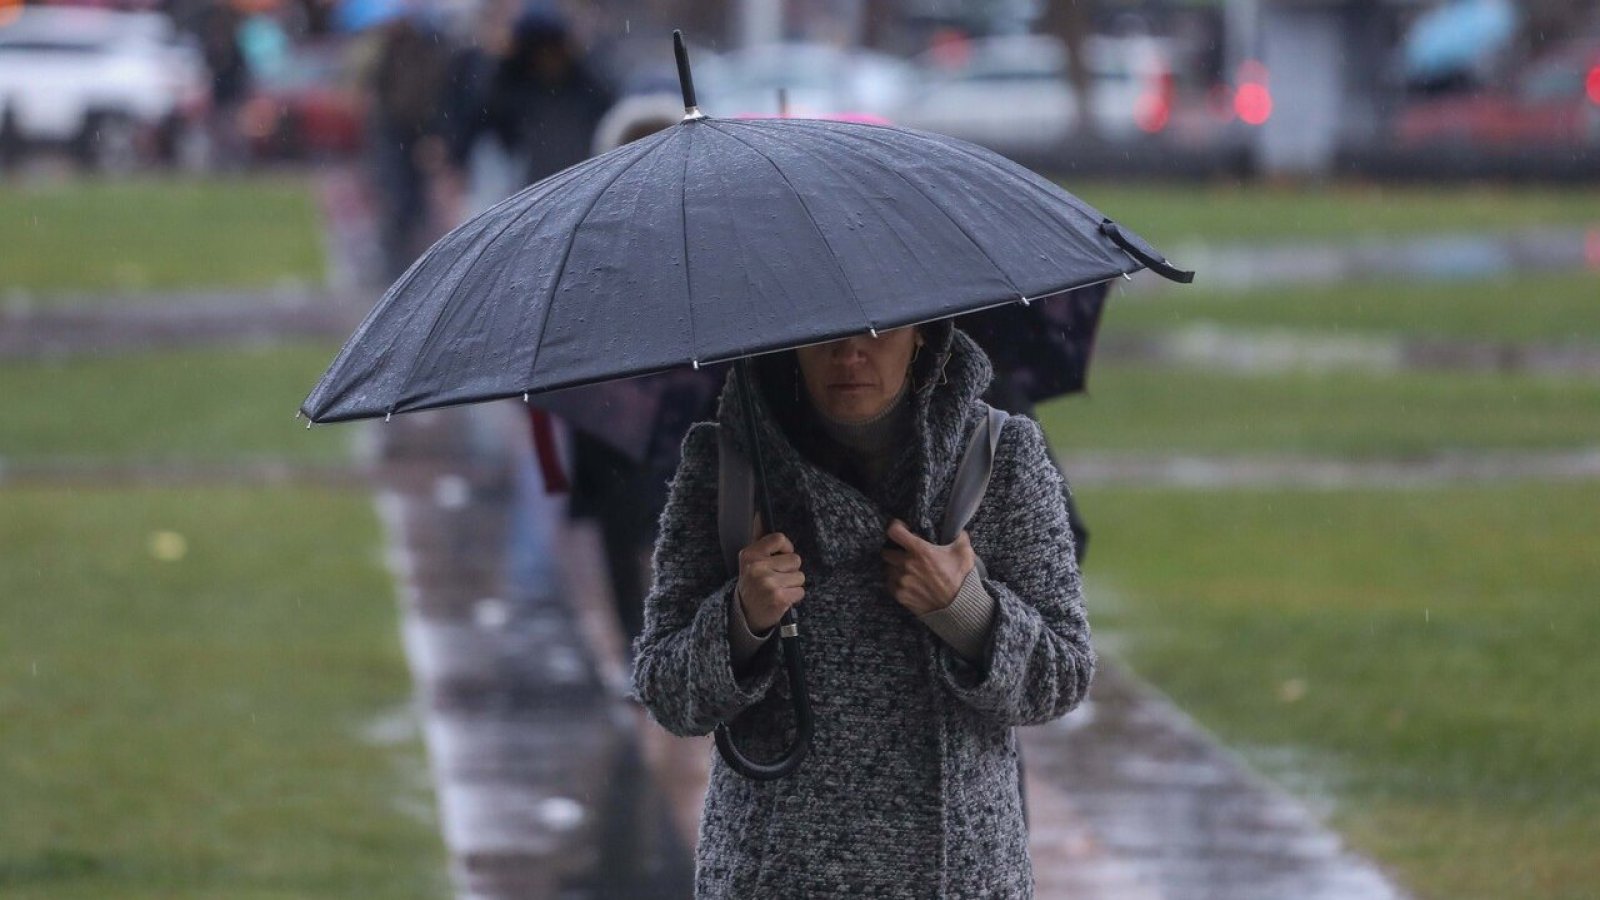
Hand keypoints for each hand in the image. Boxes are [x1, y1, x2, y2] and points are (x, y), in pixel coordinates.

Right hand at [737, 516, 804, 632]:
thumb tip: (760, 513)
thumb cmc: (752, 583)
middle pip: (795, 559)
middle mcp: (757, 567)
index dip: (786, 548)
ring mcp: (767, 583)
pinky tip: (781, 599)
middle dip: (790, 570)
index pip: (779, 538)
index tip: (781, 556)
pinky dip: (794, 597)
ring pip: (800, 576)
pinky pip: (800, 591)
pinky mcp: (778, 598)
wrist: (745, 614)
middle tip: (776, 578)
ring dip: (793, 584)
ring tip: (778, 589)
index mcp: (750, 554)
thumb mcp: (750, 560)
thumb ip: (759, 538)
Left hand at [882, 519, 975, 615]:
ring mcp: (902, 581)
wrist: (959, 608)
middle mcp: (907, 565)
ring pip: (888, 569)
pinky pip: (890, 584)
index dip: (896, 527)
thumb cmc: (961, 579)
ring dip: (895, 567)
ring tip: (907, 570)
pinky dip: (896, 582)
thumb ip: (958, 536)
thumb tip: (956, 529)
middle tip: (904, 553)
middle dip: (895, 550)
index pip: (894, 532)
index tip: (901, 528)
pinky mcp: (901, 596)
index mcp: (920, 551)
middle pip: (887, 552)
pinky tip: (908, 582)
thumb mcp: (964, 553)